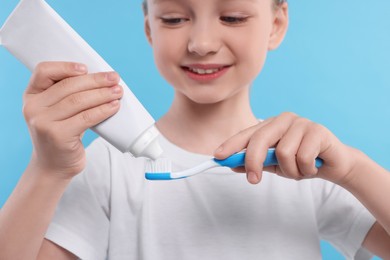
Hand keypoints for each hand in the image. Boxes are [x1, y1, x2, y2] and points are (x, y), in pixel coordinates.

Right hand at [23, 62, 122, 178]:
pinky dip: (103, 110)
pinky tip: (114, 106)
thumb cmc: (61, 133)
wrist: (53, 166)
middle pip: (68, 86)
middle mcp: (33, 108)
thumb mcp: (57, 111)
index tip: (87, 68)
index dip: (66, 66)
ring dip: (102, 94)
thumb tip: (101, 78)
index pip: (44, 71)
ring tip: (118, 92)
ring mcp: (43, 122)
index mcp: (32, 95)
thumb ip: (68, 95)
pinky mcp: (58, 136)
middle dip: (95, 80)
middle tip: (114, 78)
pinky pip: (86, 118)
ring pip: (78, 101)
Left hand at [214, 112, 358, 184]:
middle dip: (253, 162)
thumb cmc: (301, 162)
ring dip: (290, 171)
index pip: (247, 134)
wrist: (335, 164)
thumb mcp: (274, 165)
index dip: (231, 145)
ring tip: (300, 170)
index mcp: (270, 125)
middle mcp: (283, 120)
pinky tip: (313, 166)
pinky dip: (306, 170)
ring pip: (283, 153)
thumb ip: (255, 163)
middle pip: (260, 140)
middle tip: (253, 180)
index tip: (218, 157)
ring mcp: (301, 123)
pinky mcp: (317, 130)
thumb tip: (231, 164)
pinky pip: (302, 158)